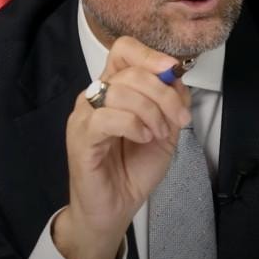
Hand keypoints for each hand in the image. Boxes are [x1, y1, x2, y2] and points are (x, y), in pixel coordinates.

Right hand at [54, 36, 192, 258]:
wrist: (115, 208)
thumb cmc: (134, 169)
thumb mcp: (166, 130)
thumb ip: (171, 102)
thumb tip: (177, 77)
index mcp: (115, 88)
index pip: (124, 50)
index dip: (151, 55)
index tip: (173, 72)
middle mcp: (96, 95)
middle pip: (130, 71)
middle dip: (164, 94)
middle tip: (179, 121)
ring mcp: (84, 115)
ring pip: (120, 91)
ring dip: (151, 113)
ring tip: (158, 135)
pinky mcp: (80, 137)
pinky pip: (107, 117)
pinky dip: (134, 125)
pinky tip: (144, 138)